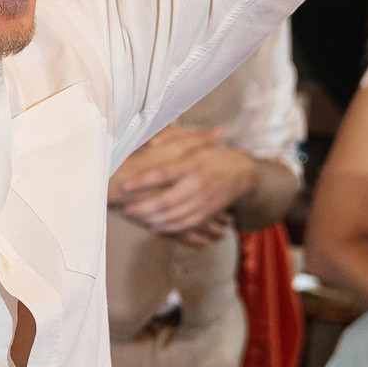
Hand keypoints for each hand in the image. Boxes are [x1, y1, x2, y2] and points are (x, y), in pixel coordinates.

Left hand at [110, 126, 254, 242]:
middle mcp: (198, 183)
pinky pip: (186, 224)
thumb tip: (149, 142)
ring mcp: (203, 200)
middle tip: (125, 208)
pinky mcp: (207, 212)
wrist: (242, 172)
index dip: (143, 180)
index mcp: (192, 163)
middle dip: (142, 207)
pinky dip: (168, 228)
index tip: (124, 185)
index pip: (164, 173)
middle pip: (166, 200)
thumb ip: (172, 138)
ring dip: (151, 219)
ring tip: (135, 217)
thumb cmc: (212, 155)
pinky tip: (154, 226)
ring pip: (174, 216)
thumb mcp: (194, 143)